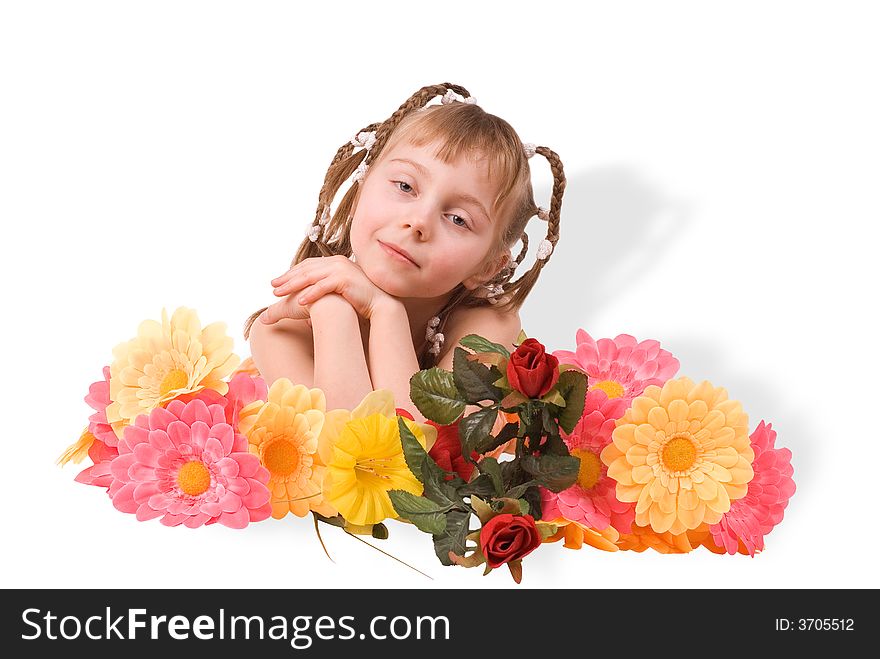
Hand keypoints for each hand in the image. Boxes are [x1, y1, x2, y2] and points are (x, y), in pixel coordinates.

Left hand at [268, 255, 394, 320]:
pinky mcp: (345, 280)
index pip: (308, 266)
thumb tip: (310, 297)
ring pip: (310, 277)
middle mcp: (336, 262)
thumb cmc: (361, 299)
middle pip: (306, 269)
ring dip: (293, 285)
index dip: (291, 273)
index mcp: (335, 262)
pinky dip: (311, 294)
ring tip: (279, 294)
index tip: (278, 281)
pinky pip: (323, 287)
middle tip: (273, 287)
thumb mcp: (341, 288)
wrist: (381, 303)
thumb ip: (327, 287)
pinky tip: (300, 301)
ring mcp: (341, 269)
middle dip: (287, 278)